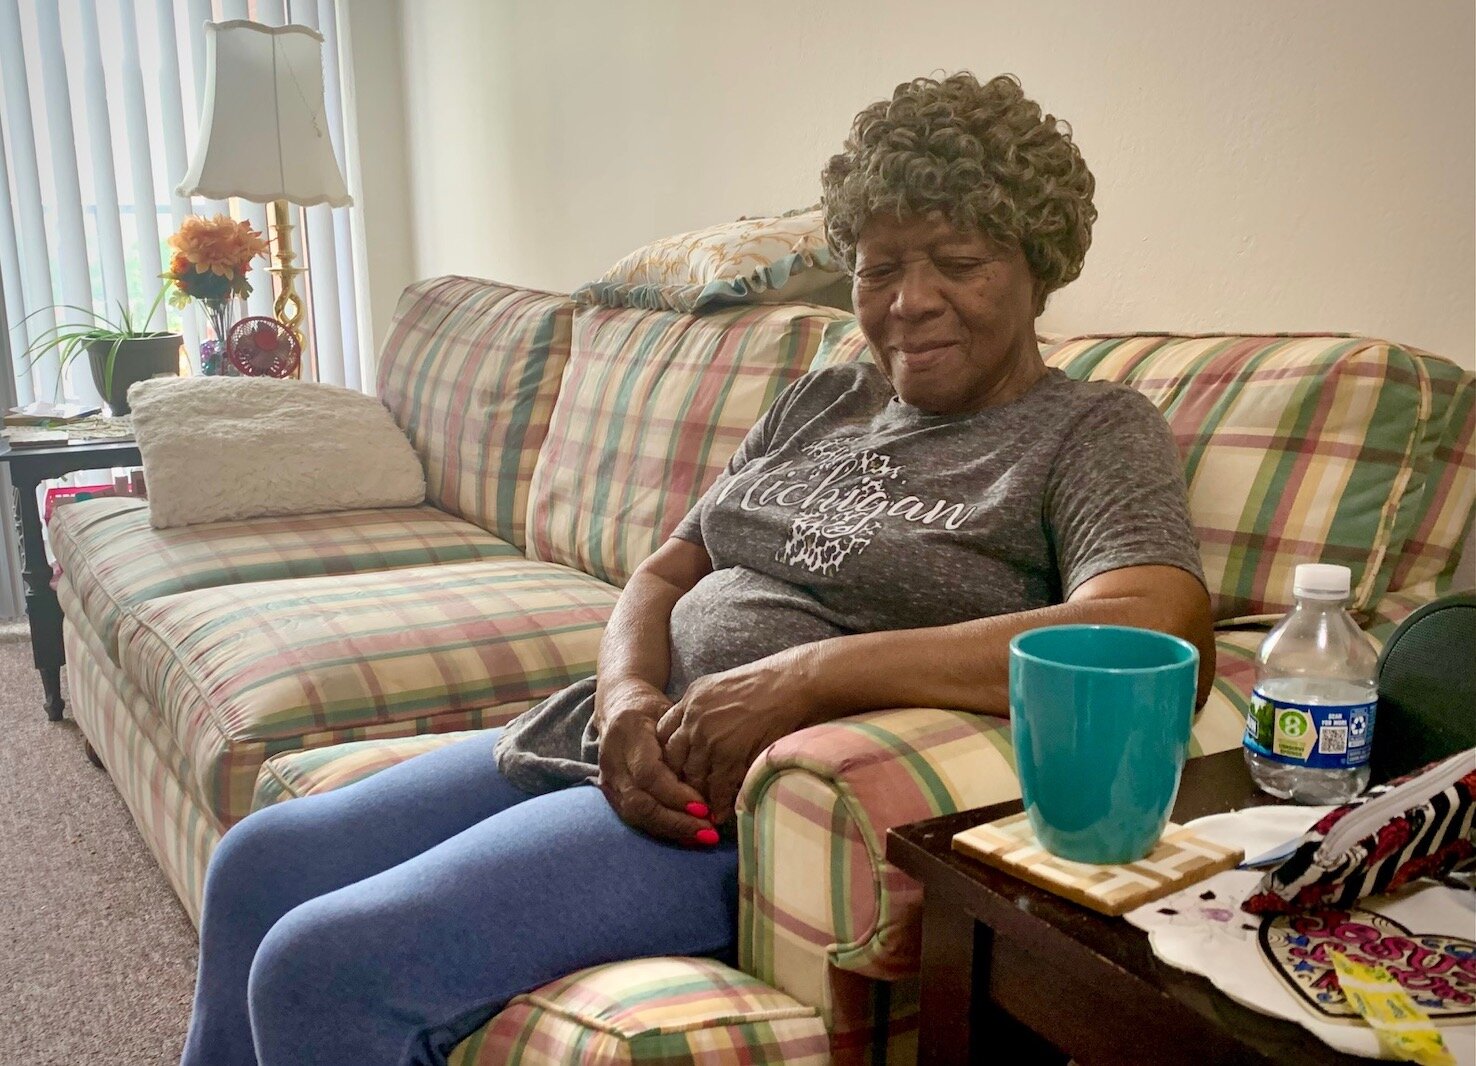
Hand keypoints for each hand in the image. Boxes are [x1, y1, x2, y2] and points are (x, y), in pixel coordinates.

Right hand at [596, 683, 714, 844]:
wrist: (618, 706)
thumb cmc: (653, 709)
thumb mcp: (670, 712)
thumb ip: (685, 739)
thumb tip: (717, 773)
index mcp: (628, 733)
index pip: (648, 773)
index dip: (675, 794)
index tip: (704, 807)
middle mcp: (612, 760)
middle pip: (639, 802)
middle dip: (675, 821)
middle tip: (708, 831)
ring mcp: (608, 780)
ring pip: (636, 815)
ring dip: (671, 830)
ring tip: (703, 836)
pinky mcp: (611, 794)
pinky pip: (636, 818)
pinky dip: (663, 829)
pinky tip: (688, 836)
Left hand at [656, 658, 812, 825]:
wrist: (796, 682)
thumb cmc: (771, 682)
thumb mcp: (726, 686)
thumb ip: (708, 709)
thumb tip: (705, 734)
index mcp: (692, 697)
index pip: (664, 732)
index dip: (670, 754)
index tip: (680, 768)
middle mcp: (694, 716)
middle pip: (673, 758)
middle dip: (680, 778)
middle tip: (689, 794)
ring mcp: (709, 736)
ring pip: (693, 775)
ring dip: (699, 795)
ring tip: (704, 810)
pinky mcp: (729, 754)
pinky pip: (717, 786)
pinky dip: (719, 803)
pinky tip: (722, 812)